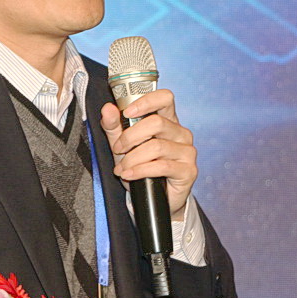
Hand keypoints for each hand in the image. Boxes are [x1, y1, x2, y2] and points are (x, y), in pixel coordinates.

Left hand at [99, 91, 197, 218]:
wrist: (155, 199)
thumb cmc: (142, 168)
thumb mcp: (123, 146)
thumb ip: (114, 127)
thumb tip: (108, 108)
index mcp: (168, 121)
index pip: (165, 98)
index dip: (146, 101)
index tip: (127, 112)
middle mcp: (181, 133)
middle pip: (156, 123)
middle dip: (130, 137)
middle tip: (118, 149)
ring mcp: (187, 151)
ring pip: (156, 147)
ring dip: (132, 158)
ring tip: (122, 168)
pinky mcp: (188, 170)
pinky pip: (161, 166)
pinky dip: (140, 170)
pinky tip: (130, 175)